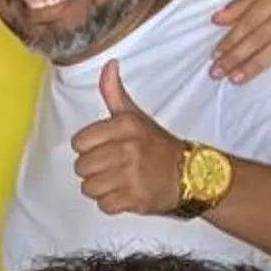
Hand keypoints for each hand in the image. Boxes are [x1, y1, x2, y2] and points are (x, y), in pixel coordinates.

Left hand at [71, 62, 186, 216]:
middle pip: (81, 167)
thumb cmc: (156, 145)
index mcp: (124, 126)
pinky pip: (104, 205)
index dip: (88, 148)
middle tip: (114, 167)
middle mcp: (127, 149)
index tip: (105, 148)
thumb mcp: (135, 116)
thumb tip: (108, 65)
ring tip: (119, 180)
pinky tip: (126, 193)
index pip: (79, 142)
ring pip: (88, 188)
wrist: (191, 175)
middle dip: (94, 170)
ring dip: (101, 188)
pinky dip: (112, 203)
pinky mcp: (135, 199)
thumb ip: (114, 93)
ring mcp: (131, 175)